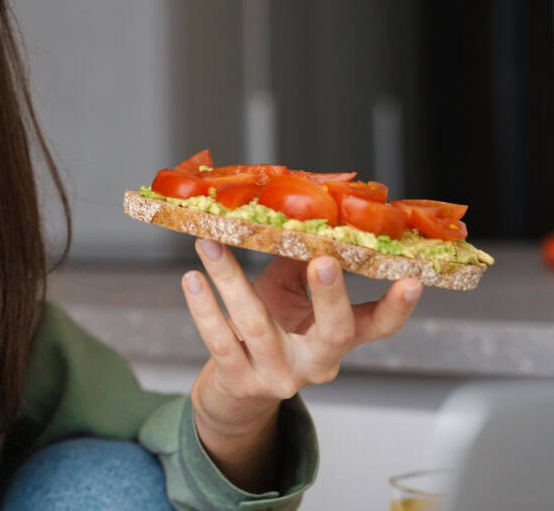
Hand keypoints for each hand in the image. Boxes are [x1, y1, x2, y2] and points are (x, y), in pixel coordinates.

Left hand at [180, 238, 421, 489]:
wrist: (236, 391)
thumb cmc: (269, 330)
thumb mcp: (289, 298)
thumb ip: (296, 263)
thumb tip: (298, 214)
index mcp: (336, 341)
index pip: (377, 327)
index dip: (397, 307)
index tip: (412, 279)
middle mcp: (315, 363)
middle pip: (335, 333)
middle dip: (332, 296)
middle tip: (325, 260)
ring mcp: (279, 376)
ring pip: (258, 326)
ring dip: (231, 279)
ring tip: (210, 245)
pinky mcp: (241, 382)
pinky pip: (220, 341)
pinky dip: (204, 307)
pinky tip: (193, 279)